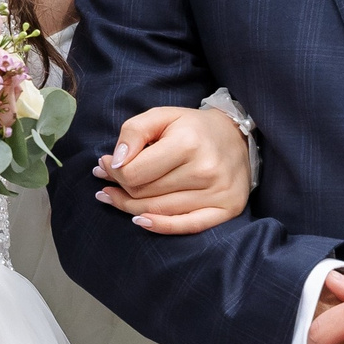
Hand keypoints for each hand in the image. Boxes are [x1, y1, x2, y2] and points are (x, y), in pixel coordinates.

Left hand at [90, 104, 251, 233]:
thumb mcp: (161, 116)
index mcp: (187, 143)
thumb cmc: (192, 127)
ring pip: (158, 211)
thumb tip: (114, 164)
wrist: (237, 136)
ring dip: (130, 207)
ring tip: (113, 197)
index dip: (113, 171)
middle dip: (119, 188)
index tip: (106, 164)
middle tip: (106, 181)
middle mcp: (204, 170)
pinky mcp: (227, 209)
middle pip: (144, 193)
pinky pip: (187, 226)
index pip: (134, 172)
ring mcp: (217, 193)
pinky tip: (140, 221)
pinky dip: (160, 227)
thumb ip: (133, 132)